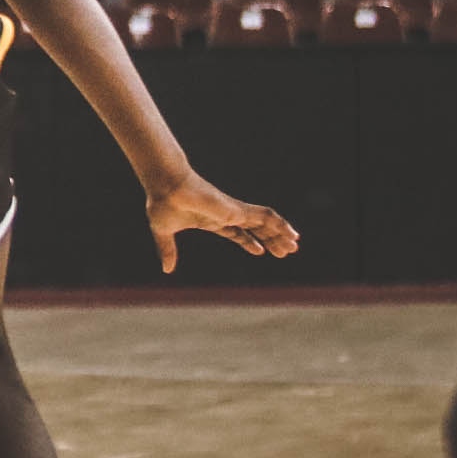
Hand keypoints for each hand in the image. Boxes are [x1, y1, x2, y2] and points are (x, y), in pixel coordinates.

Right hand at [145, 171, 297, 272]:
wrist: (167, 187)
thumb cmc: (162, 204)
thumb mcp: (163, 232)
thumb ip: (167, 250)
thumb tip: (166, 270)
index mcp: (211, 220)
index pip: (236, 232)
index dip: (248, 242)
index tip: (260, 251)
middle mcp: (225, 215)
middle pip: (254, 229)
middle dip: (269, 240)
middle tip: (284, 253)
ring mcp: (233, 211)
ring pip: (263, 224)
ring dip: (279, 235)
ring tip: (293, 247)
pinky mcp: (238, 209)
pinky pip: (266, 217)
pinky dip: (280, 225)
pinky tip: (291, 234)